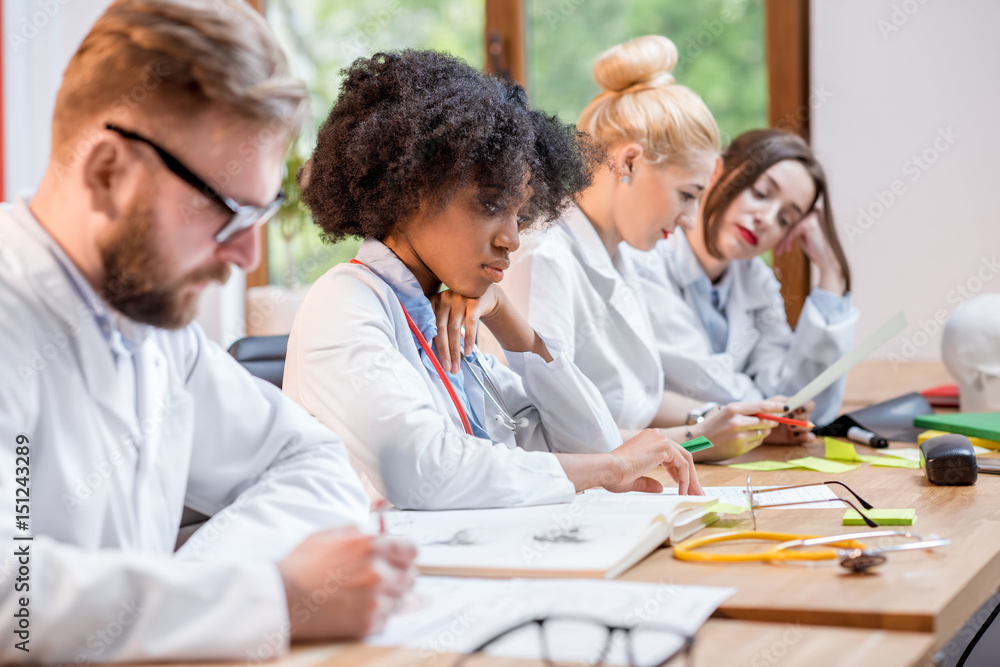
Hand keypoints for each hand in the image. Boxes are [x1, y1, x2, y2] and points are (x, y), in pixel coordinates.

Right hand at [278, 527, 417, 639]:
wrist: (282, 598)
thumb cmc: (301, 567)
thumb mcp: (329, 535)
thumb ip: (359, 532)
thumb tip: (377, 533)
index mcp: (370, 546)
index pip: (411, 549)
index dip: (405, 554)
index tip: (402, 558)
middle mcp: (377, 572)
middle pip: (410, 576)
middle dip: (398, 575)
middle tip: (380, 578)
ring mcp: (374, 600)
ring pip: (400, 600)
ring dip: (388, 597)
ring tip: (363, 595)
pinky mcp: (367, 623)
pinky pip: (386, 619)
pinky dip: (375, 616)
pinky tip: (356, 608)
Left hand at [429, 286, 502, 372]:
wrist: (484, 296)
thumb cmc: (460, 310)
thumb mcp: (447, 312)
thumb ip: (437, 326)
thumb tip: (431, 354)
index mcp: (433, 301)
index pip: (428, 324)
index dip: (428, 340)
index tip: (428, 357)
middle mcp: (445, 298)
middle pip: (441, 328)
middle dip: (443, 351)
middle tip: (445, 368)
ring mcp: (459, 299)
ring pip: (454, 328)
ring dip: (455, 350)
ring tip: (455, 367)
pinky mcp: (474, 302)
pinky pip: (470, 324)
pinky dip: (469, 339)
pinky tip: (468, 352)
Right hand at [604, 429, 703, 494]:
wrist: (609, 469)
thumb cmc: (615, 474)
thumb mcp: (635, 479)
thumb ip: (648, 482)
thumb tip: (660, 487)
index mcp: (648, 440)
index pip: (671, 454)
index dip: (679, 472)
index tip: (684, 486)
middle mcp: (656, 435)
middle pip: (681, 455)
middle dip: (690, 476)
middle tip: (696, 492)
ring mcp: (660, 439)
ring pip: (685, 459)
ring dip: (691, 478)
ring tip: (694, 494)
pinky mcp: (664, 446)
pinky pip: (682, 464)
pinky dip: (685, 479)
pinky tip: (683, 491)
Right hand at [693, 400, 784, 459]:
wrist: (698, 441)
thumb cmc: (715, 425)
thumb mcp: (729, 412)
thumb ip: (748, 411)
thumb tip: (772, 413)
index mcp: (734, 409)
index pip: (762, 407)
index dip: (777, 407)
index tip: (788, 407)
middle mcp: (737, 422)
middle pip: (766, 421)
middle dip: (773, 421)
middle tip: (774, 421)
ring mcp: (739, 436)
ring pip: (763, 433)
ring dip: (763, 431)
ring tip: (750, 430)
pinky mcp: (740, 448)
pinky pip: (757, 442)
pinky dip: (756, 440)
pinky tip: (745, 439)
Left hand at [763, 397, 815, 444]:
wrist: (757, 429)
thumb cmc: (763, 414)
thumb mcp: (768, 405)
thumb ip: (778, 402)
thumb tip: (788, 406)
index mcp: (794, 407)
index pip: (809, 405)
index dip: (807, 406)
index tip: (800, 409)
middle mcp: (798, 417)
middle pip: (808, 416)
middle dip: (800, 417)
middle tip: (790, 418)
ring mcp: (798, 428)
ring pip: (809, 427)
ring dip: (801, 427)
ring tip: (789, 428)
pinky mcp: (797, 438)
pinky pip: (809, 438)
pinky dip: (805, 437)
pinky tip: (795, 436)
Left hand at [774, 196, 845, 295]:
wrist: (825, 259)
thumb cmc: (814, 249)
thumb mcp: (802, 237)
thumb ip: (794, 229)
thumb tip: (776, 226)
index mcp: (811, 214)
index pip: (792, 221)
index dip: (783, 234)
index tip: (777, 246)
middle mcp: (812, 213)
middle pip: (789, 224)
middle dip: (781, 238)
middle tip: (776, 250)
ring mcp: (811, 218)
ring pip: (790, 228)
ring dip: (783, 241)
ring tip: (779, 252)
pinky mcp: (809, 225)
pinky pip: (793, 231)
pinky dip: (788, 241)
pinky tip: (788, 249)